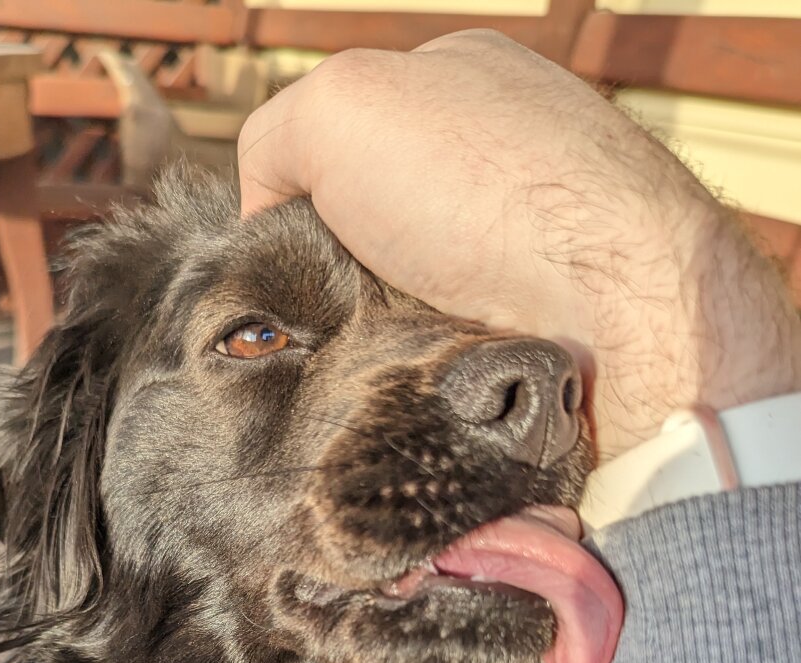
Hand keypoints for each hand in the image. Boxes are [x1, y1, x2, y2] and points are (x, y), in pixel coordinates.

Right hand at [239, 31, 800, 459]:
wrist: (607, 300)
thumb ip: (275, 139)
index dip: (309, 192)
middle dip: (343, 267)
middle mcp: (505, 154)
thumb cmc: (481, 185)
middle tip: (328, 309)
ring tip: (369, 349)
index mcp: (463, 82)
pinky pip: (455, 339)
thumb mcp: (338, 106)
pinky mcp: (546, 316)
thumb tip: (268, 217)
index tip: (295, 247)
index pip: (349, 137)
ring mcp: (533, 239)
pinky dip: (426, 356)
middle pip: (378, 221)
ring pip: (410, 291)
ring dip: (378, 323)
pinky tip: (420, 368)